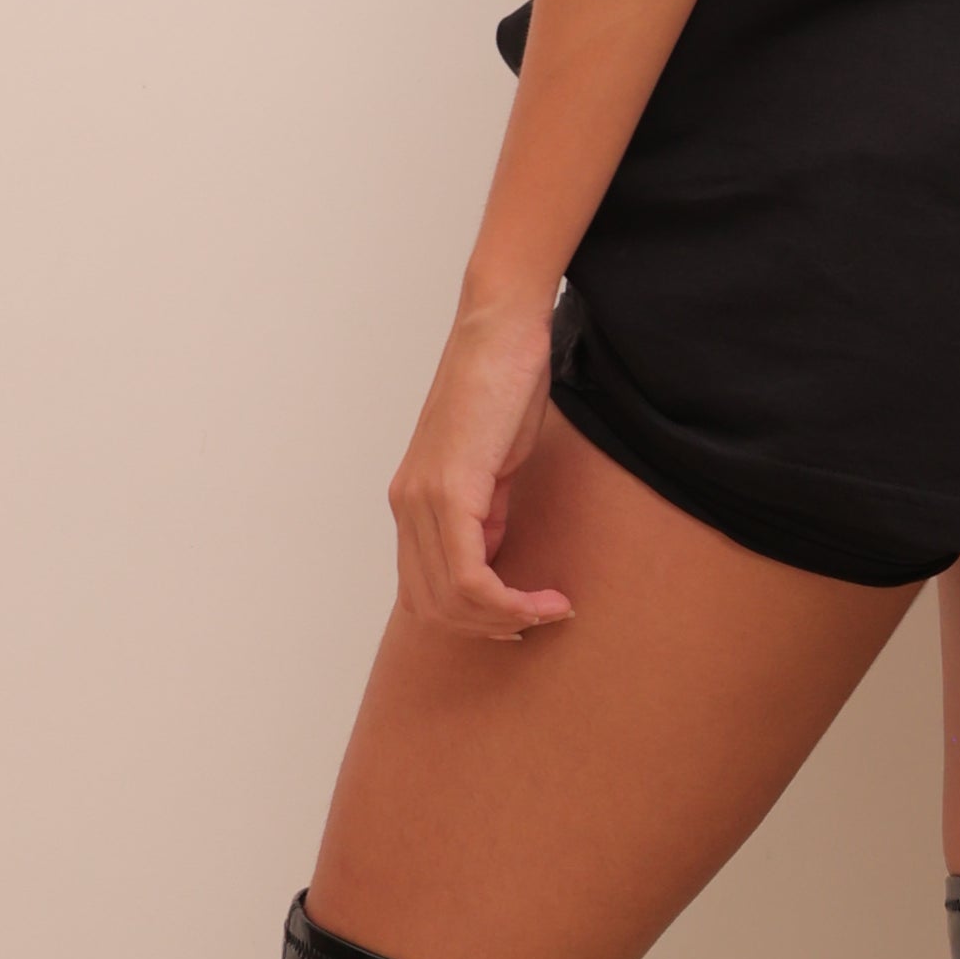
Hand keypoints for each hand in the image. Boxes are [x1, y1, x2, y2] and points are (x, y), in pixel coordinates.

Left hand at [388, 297, 571, 642]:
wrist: (502, 331)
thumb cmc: (505, 385)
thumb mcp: (494, 464)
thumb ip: (485, 512)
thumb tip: (490, 558)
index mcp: (412, 501)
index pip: (425, 592)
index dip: (474, 619)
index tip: (525, 616)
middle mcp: (406, 505)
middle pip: (432, 607)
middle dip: (490, 627)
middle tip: (541, 618)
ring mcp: (422, 499)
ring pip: (451, 599)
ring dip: (506, 618)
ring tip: (553, 609)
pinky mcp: (449, 490)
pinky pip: (469, 575)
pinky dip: (510, 599)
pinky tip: (548, 598)